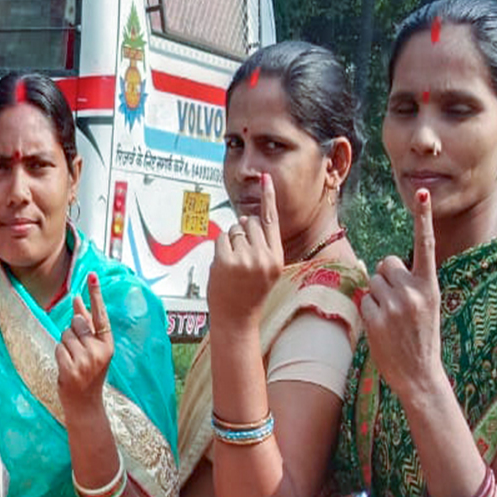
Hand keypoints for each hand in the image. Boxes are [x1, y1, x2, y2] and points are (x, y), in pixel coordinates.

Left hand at [54, 272, 113, 409]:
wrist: (85, 403)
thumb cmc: (89, 372)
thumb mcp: (93, 349)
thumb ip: (87, 325)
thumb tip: (78, 300)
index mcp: (107, 344)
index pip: (101, 315)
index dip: (96, 294)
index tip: (92, 275)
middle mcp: (99, 351)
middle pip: (76, 323)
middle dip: (72, 332)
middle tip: (77, 351)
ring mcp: (86, 360)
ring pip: (65, 335)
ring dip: (64, 345)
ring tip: (73, 360)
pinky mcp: (71, 368)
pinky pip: (58, 348)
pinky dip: (59, 355)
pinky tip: (66, 367)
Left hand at [206, 172, 283, 329]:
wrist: (237, 319)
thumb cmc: (248, 293)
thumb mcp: (265, 271)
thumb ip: (260, 246)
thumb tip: (244, 219)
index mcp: (277, 258)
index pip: (272, 221)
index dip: (268, 198)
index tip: (266, 178)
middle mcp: (264, 256)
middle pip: (249, 223)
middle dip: (242, 233)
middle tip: (241, 257)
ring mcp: (246, 259)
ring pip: (234, 230)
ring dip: (230, 242)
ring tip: (234, 266)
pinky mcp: (227, 261)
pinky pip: (220, 239)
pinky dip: (219, 249)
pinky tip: (223, 266)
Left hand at [360, 188, 444, 400]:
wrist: (420, 373)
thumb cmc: (420, 337)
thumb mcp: (424, 306)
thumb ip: (407, 284)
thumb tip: (376, 265)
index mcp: (431, 285)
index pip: (425, 244)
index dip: (422, 218)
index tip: (421, 192)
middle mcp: (415, 290)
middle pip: (385, 263)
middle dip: (386, 277)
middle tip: (397, 302)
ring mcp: (395, 304)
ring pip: (372, 281)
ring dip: (376, 295)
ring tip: (391, 318)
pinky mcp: (377, 317)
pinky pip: (363, 300)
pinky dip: (368, 312)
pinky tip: (382, 328)